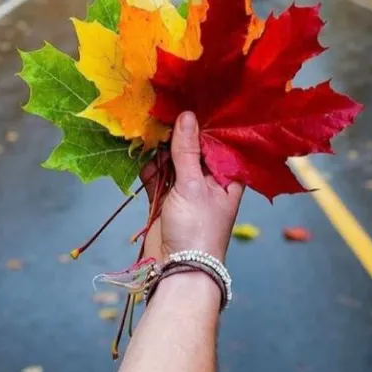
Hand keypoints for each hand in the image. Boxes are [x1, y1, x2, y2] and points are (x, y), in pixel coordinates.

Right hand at [142, 112, 242, 263]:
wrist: (178, 269)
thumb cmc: (197, 229)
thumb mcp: (193, 185)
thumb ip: (187, 150)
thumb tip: (187, 116)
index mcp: (227, 176)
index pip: (217, 142)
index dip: (203, 124)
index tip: (189, 101)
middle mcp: (209, 180)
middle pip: (193, 149)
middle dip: (178, 135)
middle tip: (162, 113)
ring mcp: (187, 189)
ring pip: (173, 160)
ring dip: (161, 151)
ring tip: (150, 134)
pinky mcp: (167, 199)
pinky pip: (158, 175)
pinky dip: (151, 168)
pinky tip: (144, 158)